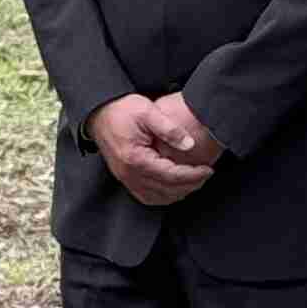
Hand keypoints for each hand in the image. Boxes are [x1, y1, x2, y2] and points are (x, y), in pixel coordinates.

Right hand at [89, 93, 214, 207]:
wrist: (99, 113)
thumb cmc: (122, 110)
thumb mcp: (147, 111)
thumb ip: (169, 128)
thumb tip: (190, 144)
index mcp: (135, 159)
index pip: (171, 176)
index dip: (193, 175)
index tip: (208, 170)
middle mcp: (129, 173)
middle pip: (166, 190)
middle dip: (190, 185)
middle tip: (205, 175)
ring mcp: (125, 178)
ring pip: (156, 197)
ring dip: (178, 193)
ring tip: (194, 182)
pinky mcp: (124, 177)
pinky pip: (145, 196)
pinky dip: (163, 196)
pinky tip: (174, 188)